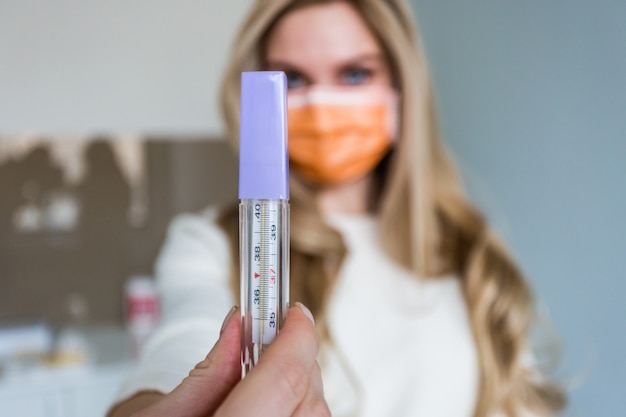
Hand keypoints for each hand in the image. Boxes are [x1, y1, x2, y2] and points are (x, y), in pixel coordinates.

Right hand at [128, 303, 328, 416]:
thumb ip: (208, 372)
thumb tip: (237, 325)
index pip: (283, 379)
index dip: (295, 337)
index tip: (294, 314)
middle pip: (308, 398)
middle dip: (296, 358)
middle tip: (271, 337)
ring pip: (316, 416)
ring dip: (299, 386)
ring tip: (263, 375)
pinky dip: (297, 409)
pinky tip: (271, 403)